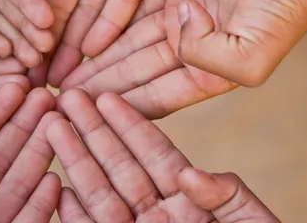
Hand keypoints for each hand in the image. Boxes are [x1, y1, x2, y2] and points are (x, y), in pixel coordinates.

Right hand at [49, 89, 278, 221]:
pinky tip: (61, 190)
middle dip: (93, 131)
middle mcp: (159, 214)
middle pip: (120, 166)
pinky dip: (75, 217)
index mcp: (190, 199)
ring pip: (101, 195)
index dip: (130, 124)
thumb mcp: (251, 222)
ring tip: (55, 128)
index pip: (155, 154)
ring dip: (76, 162)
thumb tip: (190, 174)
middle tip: (68, 97)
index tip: (107, 97)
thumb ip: (227, 195)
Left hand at [62, 0, 306, 117]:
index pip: (152, 97)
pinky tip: (80, 36)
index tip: (84, 116)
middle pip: (131, 72)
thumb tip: (173, 31)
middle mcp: (185, 49)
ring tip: (60, 73)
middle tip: (57, 99)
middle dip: (96, 87)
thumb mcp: (251, 54)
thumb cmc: (282, 11)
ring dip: (95, 59)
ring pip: (126, 42)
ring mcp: (176, 16)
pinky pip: (131, 4)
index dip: (118, 108)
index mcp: (204, 74)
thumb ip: (205, 56)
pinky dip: (107, 21)